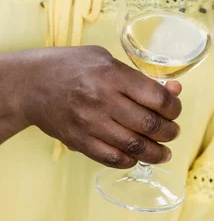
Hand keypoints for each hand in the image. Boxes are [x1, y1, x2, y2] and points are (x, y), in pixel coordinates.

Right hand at [3, 46, 180, 166]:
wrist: (31, 85)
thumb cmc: (72, 66)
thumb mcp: (107, 59)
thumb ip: (140, 77)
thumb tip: (173, 90)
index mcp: (112, 75)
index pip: (156, 98)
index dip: (174, 107)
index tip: (174, 109)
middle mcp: (102, 101)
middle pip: (149, 125)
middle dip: (170, 131)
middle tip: (173, 131)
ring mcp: (90, 124)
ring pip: (135, 147)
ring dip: (156, 152)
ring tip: (164, 151)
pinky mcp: (80, 142)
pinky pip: (113, 159)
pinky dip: (131, 161)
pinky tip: (138, 157)